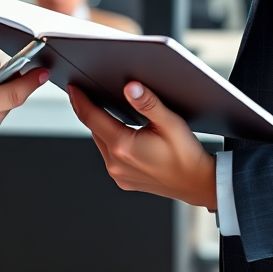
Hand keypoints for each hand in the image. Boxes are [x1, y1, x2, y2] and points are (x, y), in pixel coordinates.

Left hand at [68, 82, 216, 209]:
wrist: (199, 184)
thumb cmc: (187, 154)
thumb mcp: (170, 122)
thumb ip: (148, 103)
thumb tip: (130, 87)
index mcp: (124, 147)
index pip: (91, 117)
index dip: (80, 99)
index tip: (73, 87)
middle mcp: (116, 163)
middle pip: (94, 128)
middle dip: (90, 109)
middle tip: (87, 90)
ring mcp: (118, 174)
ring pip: (100, 141)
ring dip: (101, 125)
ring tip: (103, 107)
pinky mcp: (123, 180)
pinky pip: (109, 155)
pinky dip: (110, 140)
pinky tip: (119, 131)